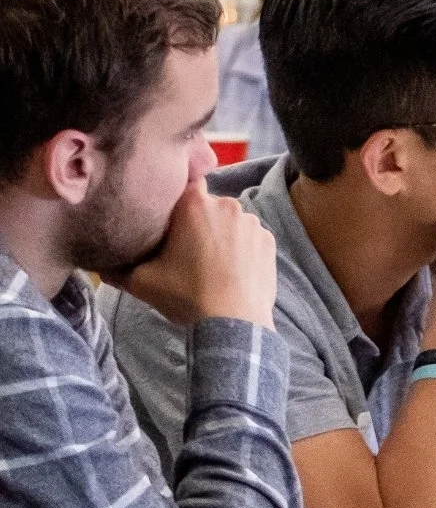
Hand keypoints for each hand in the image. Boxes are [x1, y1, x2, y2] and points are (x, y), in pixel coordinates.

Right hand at [102, 178, 276, 327]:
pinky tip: (230, 270)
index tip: (167, 219)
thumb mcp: (141, 281)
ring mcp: (252, 222)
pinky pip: (248, 236)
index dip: (172, 200)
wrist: (234, 323)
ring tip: (209, 263)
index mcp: (194, 204)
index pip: (181, 185)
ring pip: (228, 221)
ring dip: (219, 234)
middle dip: (195, 221)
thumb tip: (94, 261)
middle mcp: (227, 204)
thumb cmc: (186, 296)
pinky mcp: (269, 239)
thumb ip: (115, 266)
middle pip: (205, 205)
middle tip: (183, 249)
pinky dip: (240, 248)